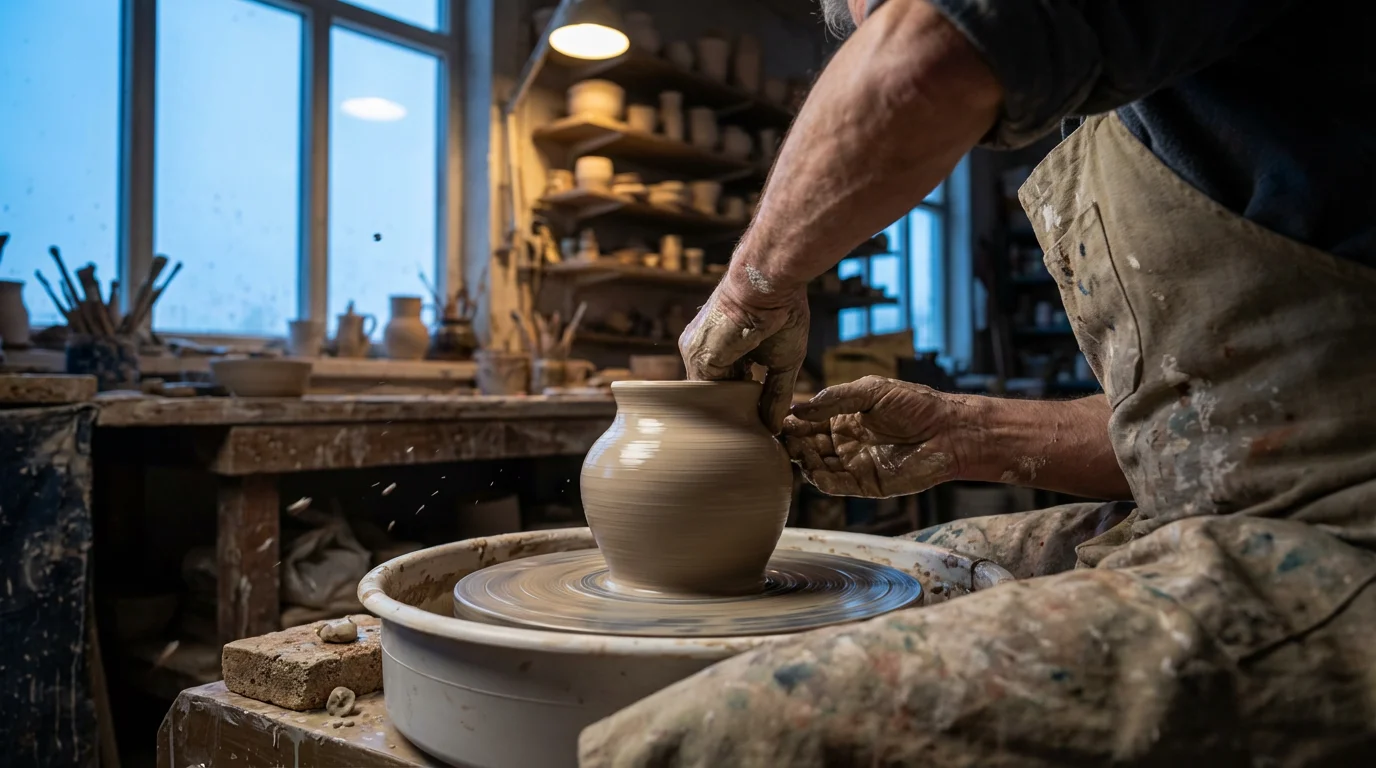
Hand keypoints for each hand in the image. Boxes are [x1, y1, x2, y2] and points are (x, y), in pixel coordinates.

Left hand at [679, 268, 808, 432]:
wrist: (769, 286)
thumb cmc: (782, 314)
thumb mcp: (784, 363)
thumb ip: (776, 395)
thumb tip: (774, 429)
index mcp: (722, 347)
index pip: (723, 382)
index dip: (739, 400)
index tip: (756, 415)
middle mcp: (702, 349)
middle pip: (711, 390)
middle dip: (729, 408)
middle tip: (750, 426)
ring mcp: (696, 352)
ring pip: (706, 394)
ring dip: (725, 409)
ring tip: (747, 421)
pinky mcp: (698, 357)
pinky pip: (705, 392)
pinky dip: (721, 405)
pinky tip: (740, 412)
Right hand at [782, 376, 965, 497]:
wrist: (949, 431)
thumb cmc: (915, 405)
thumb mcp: (871, 391)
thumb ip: (834, 399)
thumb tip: (797, 409)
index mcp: (842, 416)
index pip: (807, 420)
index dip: (791, 420)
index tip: (775, 418)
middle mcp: (843, 441)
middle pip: (806, 444)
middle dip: (792, 441)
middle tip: (780, 438)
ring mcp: (852, 463)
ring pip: (816, 465)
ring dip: (803, 460)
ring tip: (795, 452)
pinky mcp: (864, 484)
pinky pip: (836, 486)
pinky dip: (821, 481)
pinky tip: (813, 472)